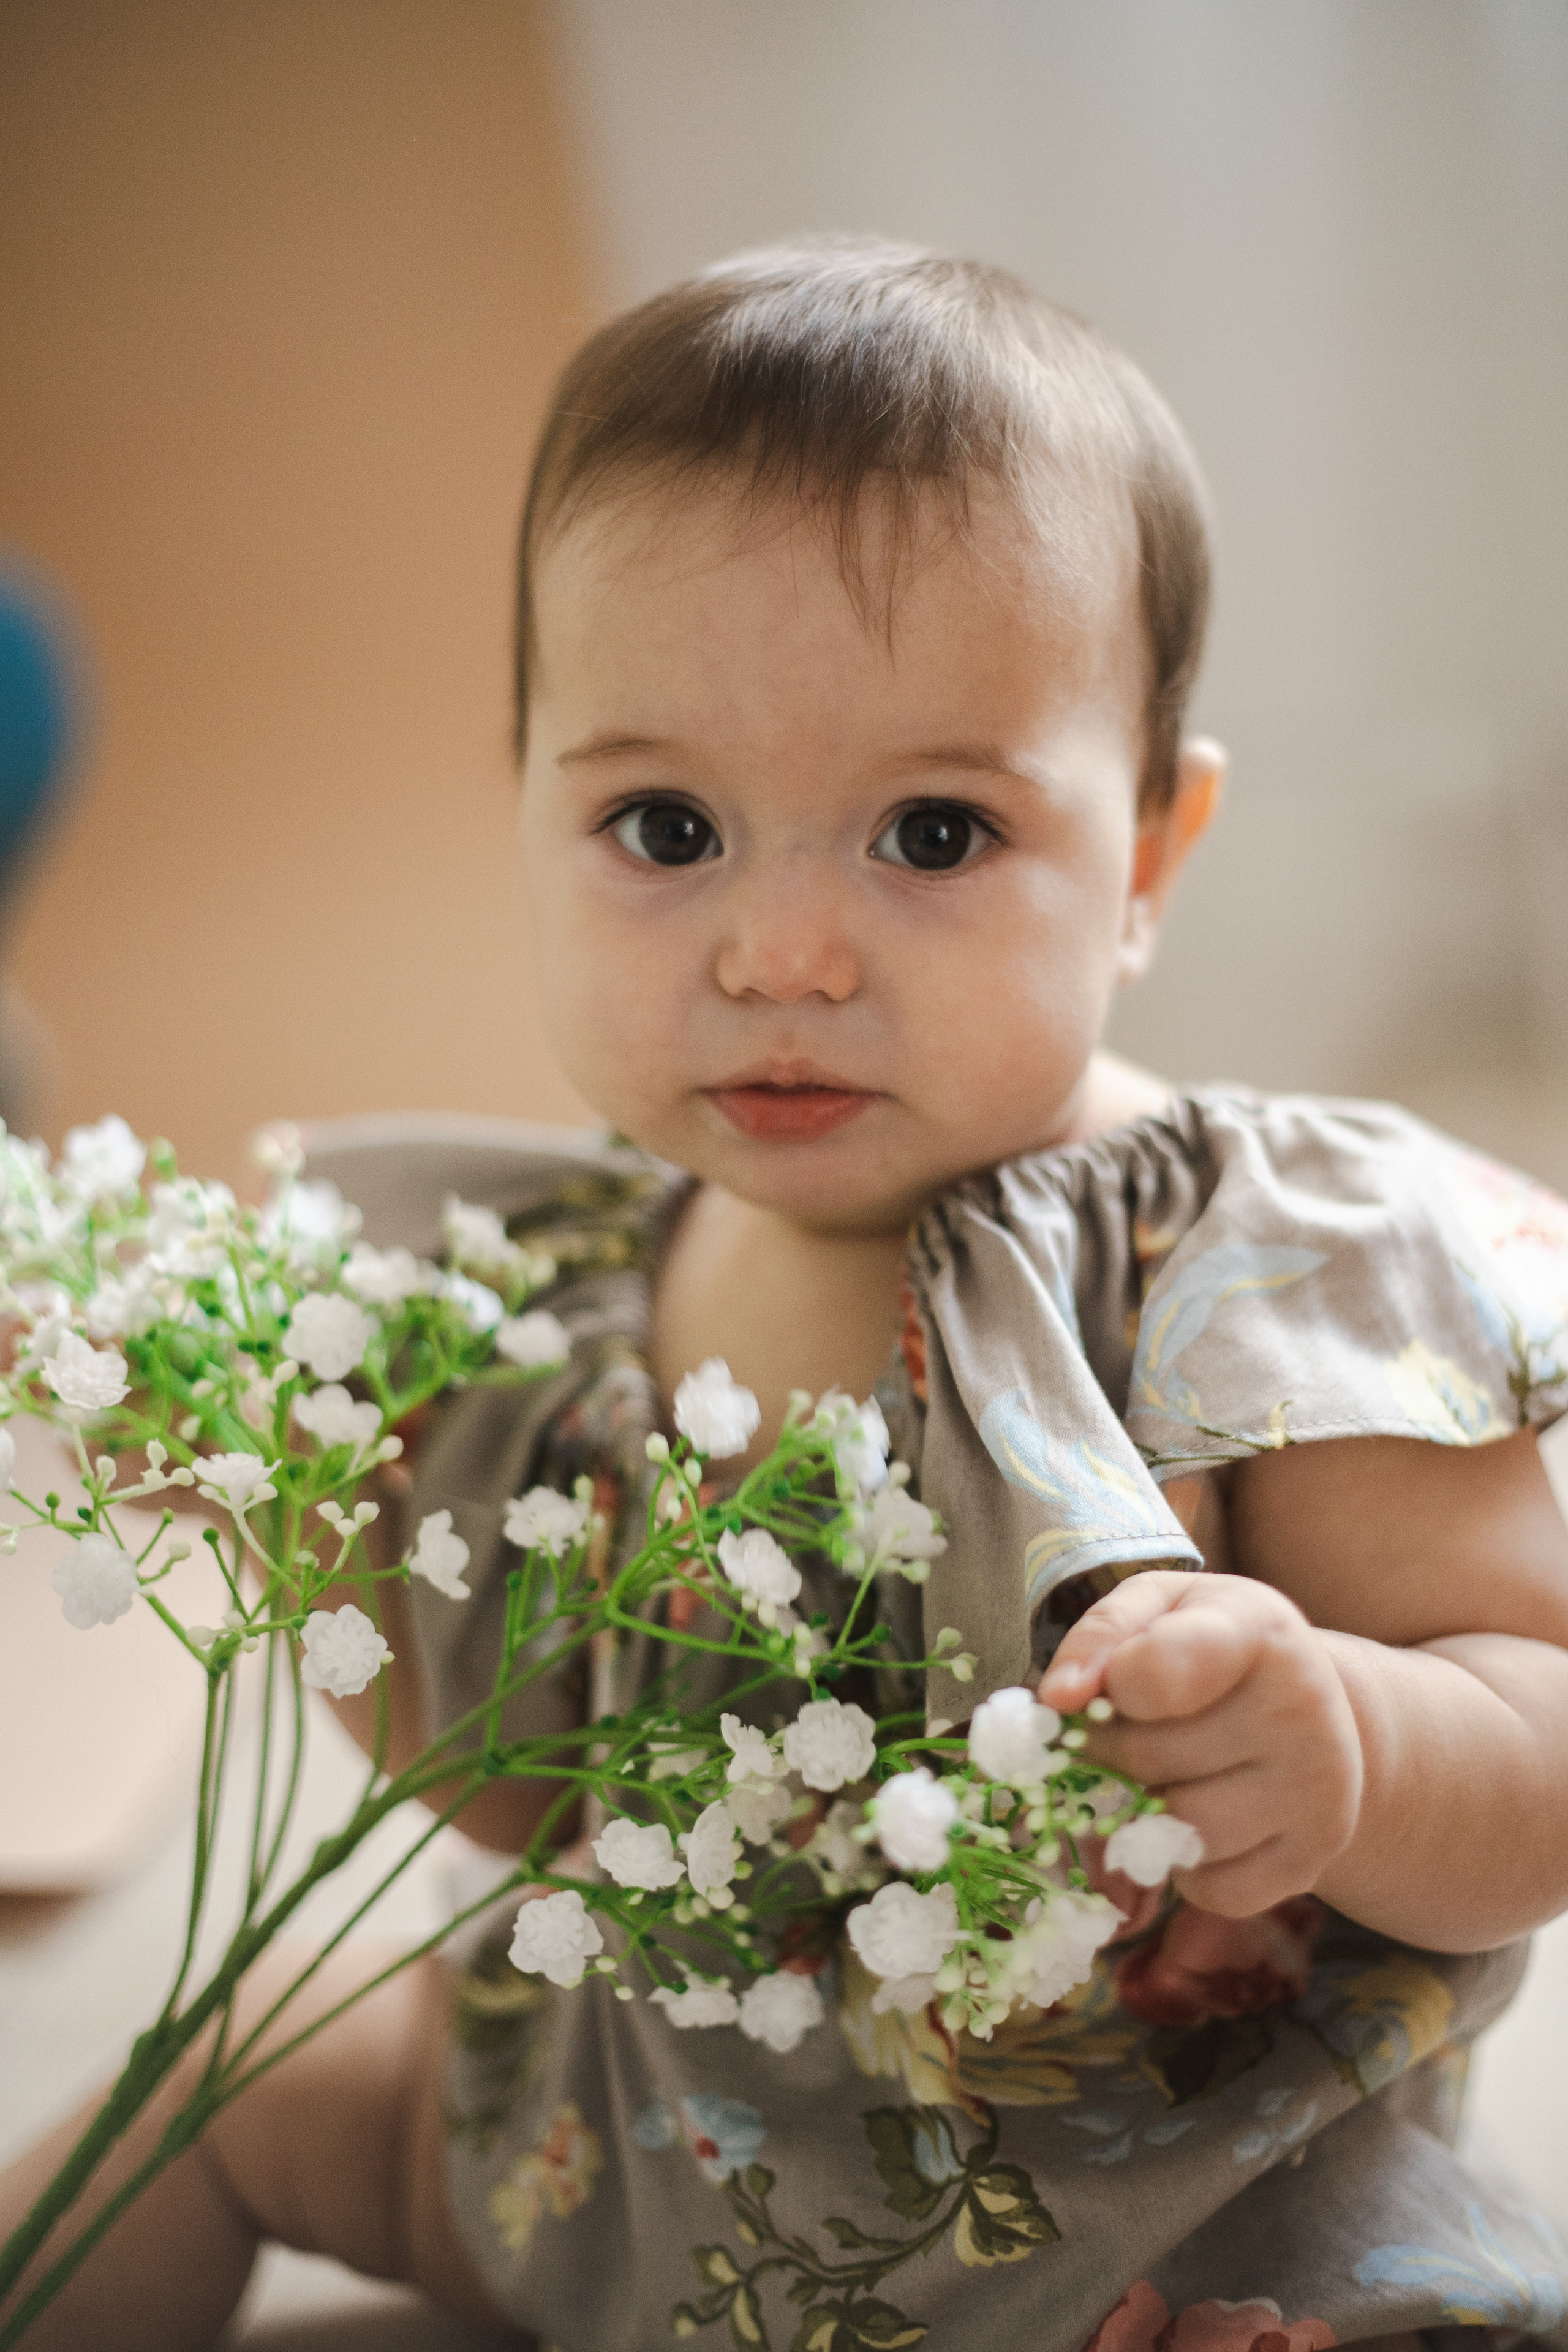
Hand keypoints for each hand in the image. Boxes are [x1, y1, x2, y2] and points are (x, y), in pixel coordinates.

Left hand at [1038, 1571, 1363, 1917]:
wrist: (1312, 1702)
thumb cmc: (1212, 1646)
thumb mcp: (1159, 1606)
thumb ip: (1102, 1636)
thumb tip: (1058, 1697)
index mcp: (1255, 1629)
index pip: (1158, 1672)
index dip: (1109, 1686)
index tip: (1104, 1686)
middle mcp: (1301, 1707)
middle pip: (1149, 1759)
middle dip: (1111, 1751)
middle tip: (1119, 1734)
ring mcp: (1316, 1789)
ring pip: (1179, 1831)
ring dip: (1148, 1814)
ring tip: (1167, 1774)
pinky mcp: (1312, 1856)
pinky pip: (1213, 1891)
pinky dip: (1187, 1868)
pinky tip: (1200, 1819)